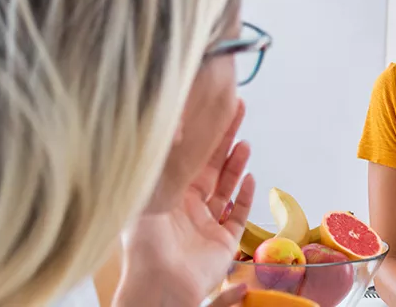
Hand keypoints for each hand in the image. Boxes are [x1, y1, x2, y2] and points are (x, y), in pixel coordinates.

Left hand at [114, 102, 254, 305]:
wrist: (159, 286)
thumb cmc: (145, 245)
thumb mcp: (149, 195)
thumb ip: (163, 162)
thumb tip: (172, 127)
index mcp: (168, 194)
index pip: (190, 156)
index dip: (204, 132)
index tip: (214, 109)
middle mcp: (188, 206)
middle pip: (212, 166)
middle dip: (225, 138)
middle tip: (238, 111)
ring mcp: (207, 224)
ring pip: (227, 188)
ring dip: (236, 165)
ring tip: (244, 145)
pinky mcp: (224, 242)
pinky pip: (238, 215)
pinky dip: (245, 197)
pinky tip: (250, 179)